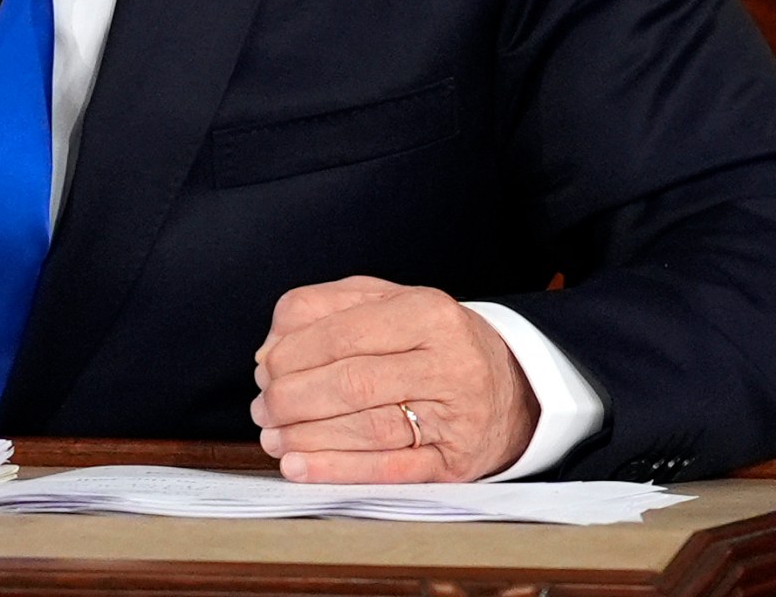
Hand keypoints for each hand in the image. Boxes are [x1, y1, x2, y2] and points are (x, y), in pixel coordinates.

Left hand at [251, 276, 538, 482]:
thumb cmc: (432, 342)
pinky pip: (388, 469)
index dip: (291, 354)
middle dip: (292, 398)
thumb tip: (270, 350)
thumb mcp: (388, 304)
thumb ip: (325, 310)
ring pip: (366, 428)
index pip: (342, 333)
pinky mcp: (454, 462)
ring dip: (306, 437)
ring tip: (272, 437)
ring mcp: (455, 415)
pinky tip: (299, 466)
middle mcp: (448, 361)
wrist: (512, 386)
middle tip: (263, 408)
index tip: (264, 368)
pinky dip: (336, 470)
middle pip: (351, 382)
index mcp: (427, 311)